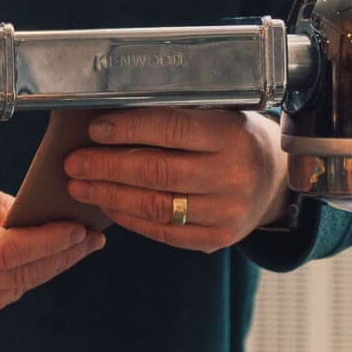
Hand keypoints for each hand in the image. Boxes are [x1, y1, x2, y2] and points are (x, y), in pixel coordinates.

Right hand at [0, 170, 104, 328]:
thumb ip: (0, 208)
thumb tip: (46, 220)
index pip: (8, 253)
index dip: (49, 242)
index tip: (80, 229)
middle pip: (19, 274)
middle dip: (61, 254)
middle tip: (93, 237)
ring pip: (17, 287)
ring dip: (49, 266)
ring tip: (80, 243)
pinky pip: (4, 295)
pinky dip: (27, 275)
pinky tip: (48, 256)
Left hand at [63, 108, 289, 253]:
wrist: (276, 180)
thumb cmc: (236, 138)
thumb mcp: (222, 114)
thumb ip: (180, 114)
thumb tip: (113, 114)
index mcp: (234, 134)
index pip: (172, 129)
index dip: (129, 129)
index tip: (95, 129)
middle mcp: (234, 175)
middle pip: (158, 171)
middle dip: (107, 166)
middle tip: (75, 163)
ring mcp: (227, 212)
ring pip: (156, 205)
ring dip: (110, 195)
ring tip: (80, 186)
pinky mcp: (217, 238)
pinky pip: (164, 231)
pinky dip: (129, 218)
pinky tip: (108, 206)